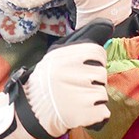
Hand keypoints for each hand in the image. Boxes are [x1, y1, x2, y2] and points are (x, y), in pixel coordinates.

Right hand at [0, 21, 114, 138]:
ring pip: (103, 94)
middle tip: (78, 86)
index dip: (96, 61)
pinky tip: (82, 112)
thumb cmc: (47, 81)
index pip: (97, 52)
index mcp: (64, 58)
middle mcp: (71, 74)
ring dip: (94, 98)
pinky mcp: (82, 114)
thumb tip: (108, 24)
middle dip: (94, 81)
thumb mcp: (56, 56)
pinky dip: (96, 114)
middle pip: (102, 74)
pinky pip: (103, 112)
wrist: (31, 112)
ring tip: (77, 99)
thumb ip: (81, 42)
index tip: (87, 68)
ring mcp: (77, 95)